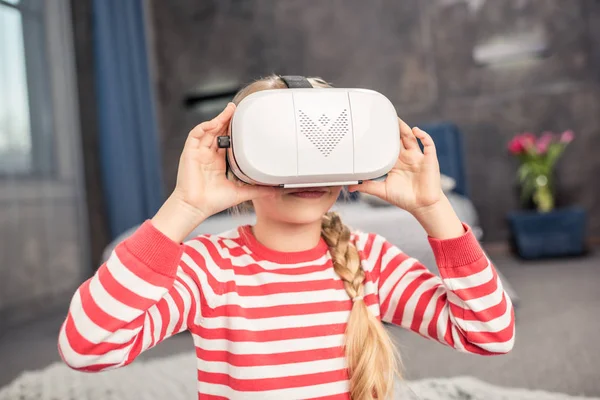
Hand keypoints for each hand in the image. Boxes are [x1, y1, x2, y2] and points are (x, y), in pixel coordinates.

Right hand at [152, 103, 274, 241]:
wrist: (196, 208)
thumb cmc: (213, 202)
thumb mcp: (241, 192)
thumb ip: (258, 190)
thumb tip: (276, 190)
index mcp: (218, 162)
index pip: (226, 141)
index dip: (234, 130)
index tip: (245, 121)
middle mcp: (208, 155)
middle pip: (217, 132)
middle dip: (227, 119)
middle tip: (238, 108)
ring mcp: (198, 153)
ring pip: (208, 130)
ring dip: (218, 119)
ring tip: (230, 110)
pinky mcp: (189, 153)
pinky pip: (195, 135)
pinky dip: (204, 127)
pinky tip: (214, 122)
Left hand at [349, 118, 442, 214]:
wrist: (423, 206)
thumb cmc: (405, 198)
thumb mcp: (382, 191)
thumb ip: (367, 186)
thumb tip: (351, 186)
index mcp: (395, 163)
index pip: (387, 146)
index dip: (381, 138)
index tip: (371, 128)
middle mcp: (406, 157)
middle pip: (398, 138)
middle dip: (392, 128)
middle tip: (383, 117)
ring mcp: (418, 157)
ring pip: (411, 138)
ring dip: (404, 128)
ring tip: (396, 119)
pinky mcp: (429, 159)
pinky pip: (428, 144)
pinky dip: (423, 135)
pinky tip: (416, 130)